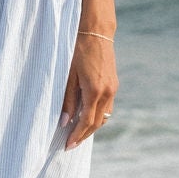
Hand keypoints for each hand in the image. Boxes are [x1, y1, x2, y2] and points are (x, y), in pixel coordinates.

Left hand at [61, 32, 116, 149]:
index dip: (76, 136)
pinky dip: (97, 115)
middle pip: (96, 123)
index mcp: (95, 91)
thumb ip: (68, 100)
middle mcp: (107, 93)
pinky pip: (106, 107)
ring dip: (91, 127)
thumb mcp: (68, 75)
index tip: (67, 145)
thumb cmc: (78, 50)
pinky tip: (86, 116)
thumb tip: (64, 122)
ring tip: (76, 133)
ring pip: (103, 117)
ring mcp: (113, 89)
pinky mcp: (114, 84)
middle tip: (70, 144)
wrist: (96, 32)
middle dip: (83, 136)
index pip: (86, 122)